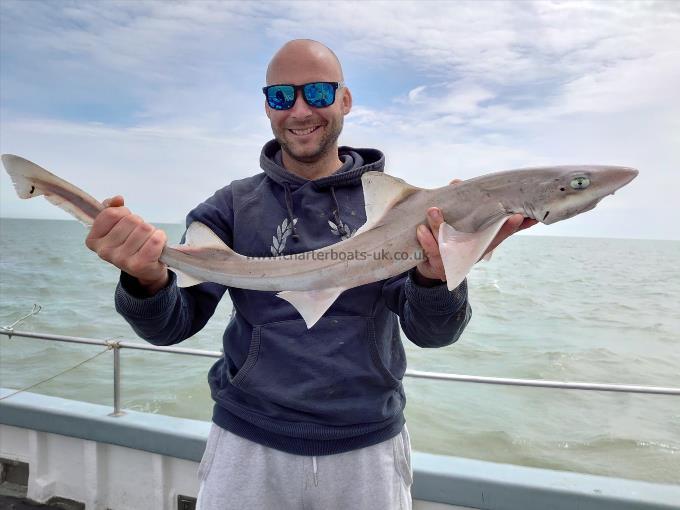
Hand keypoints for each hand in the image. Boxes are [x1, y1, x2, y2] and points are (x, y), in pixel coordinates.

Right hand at [85, 195, 168, 294]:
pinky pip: (156, 240)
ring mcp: (121, 260)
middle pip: (130, 220)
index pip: (111, 214)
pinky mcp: (139, 265)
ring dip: (151, 231)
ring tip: (147, 242)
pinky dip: (161, 238)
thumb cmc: (131, 243)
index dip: (123, 213)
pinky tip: (157, 246)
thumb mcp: (117, 225)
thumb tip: (118, 199)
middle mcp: (104, 252)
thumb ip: (112, 208)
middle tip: (139, 236)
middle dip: (139, 223)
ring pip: (145, 228)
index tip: (126, 223)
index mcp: (94, 240)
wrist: (147, 268)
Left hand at [414, 179, 537, 285]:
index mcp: (480, 244)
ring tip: (433, 210)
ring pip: (451, 244)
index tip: (520, 215)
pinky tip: (421, 229)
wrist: (432, 269)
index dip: (511, 226)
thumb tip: (457, 182)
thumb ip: (462, 207)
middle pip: (483, 242)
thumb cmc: (450, 242)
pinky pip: (432, 252)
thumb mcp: (460, 226)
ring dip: (440, 226)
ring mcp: (456, 261)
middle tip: (495, 214)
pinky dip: (426, 240)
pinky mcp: (439, 265)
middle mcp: (471, 253)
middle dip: (487, 229)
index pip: (500, 234)